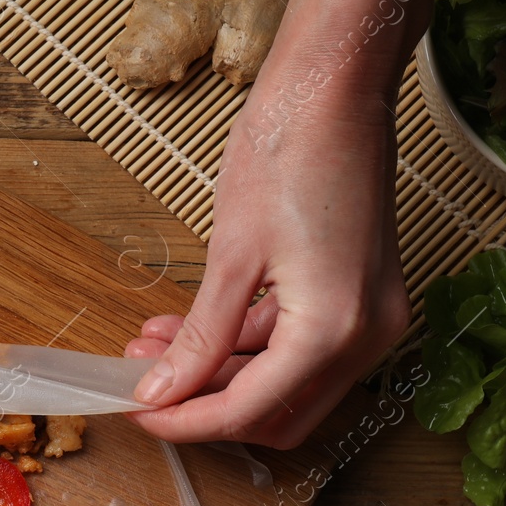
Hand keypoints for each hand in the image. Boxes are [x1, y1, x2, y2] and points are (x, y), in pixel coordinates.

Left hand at [125, 92, 410, 447]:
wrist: (336, 84)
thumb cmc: (291, 149)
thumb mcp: (232, 254)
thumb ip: (200, 336)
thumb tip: (161, 390)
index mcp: (335, 330)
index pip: (249, 411)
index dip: (185, 420)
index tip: (137, 411)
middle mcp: (366, 336)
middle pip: (276, 414)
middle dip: (205, 406)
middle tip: (144, 384)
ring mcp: (368, 317)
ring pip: (283, 382)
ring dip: (218, 373)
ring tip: (151, 344)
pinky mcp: (358, 296)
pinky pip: (297, 345)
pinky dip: (244, 344)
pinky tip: (190, 326)